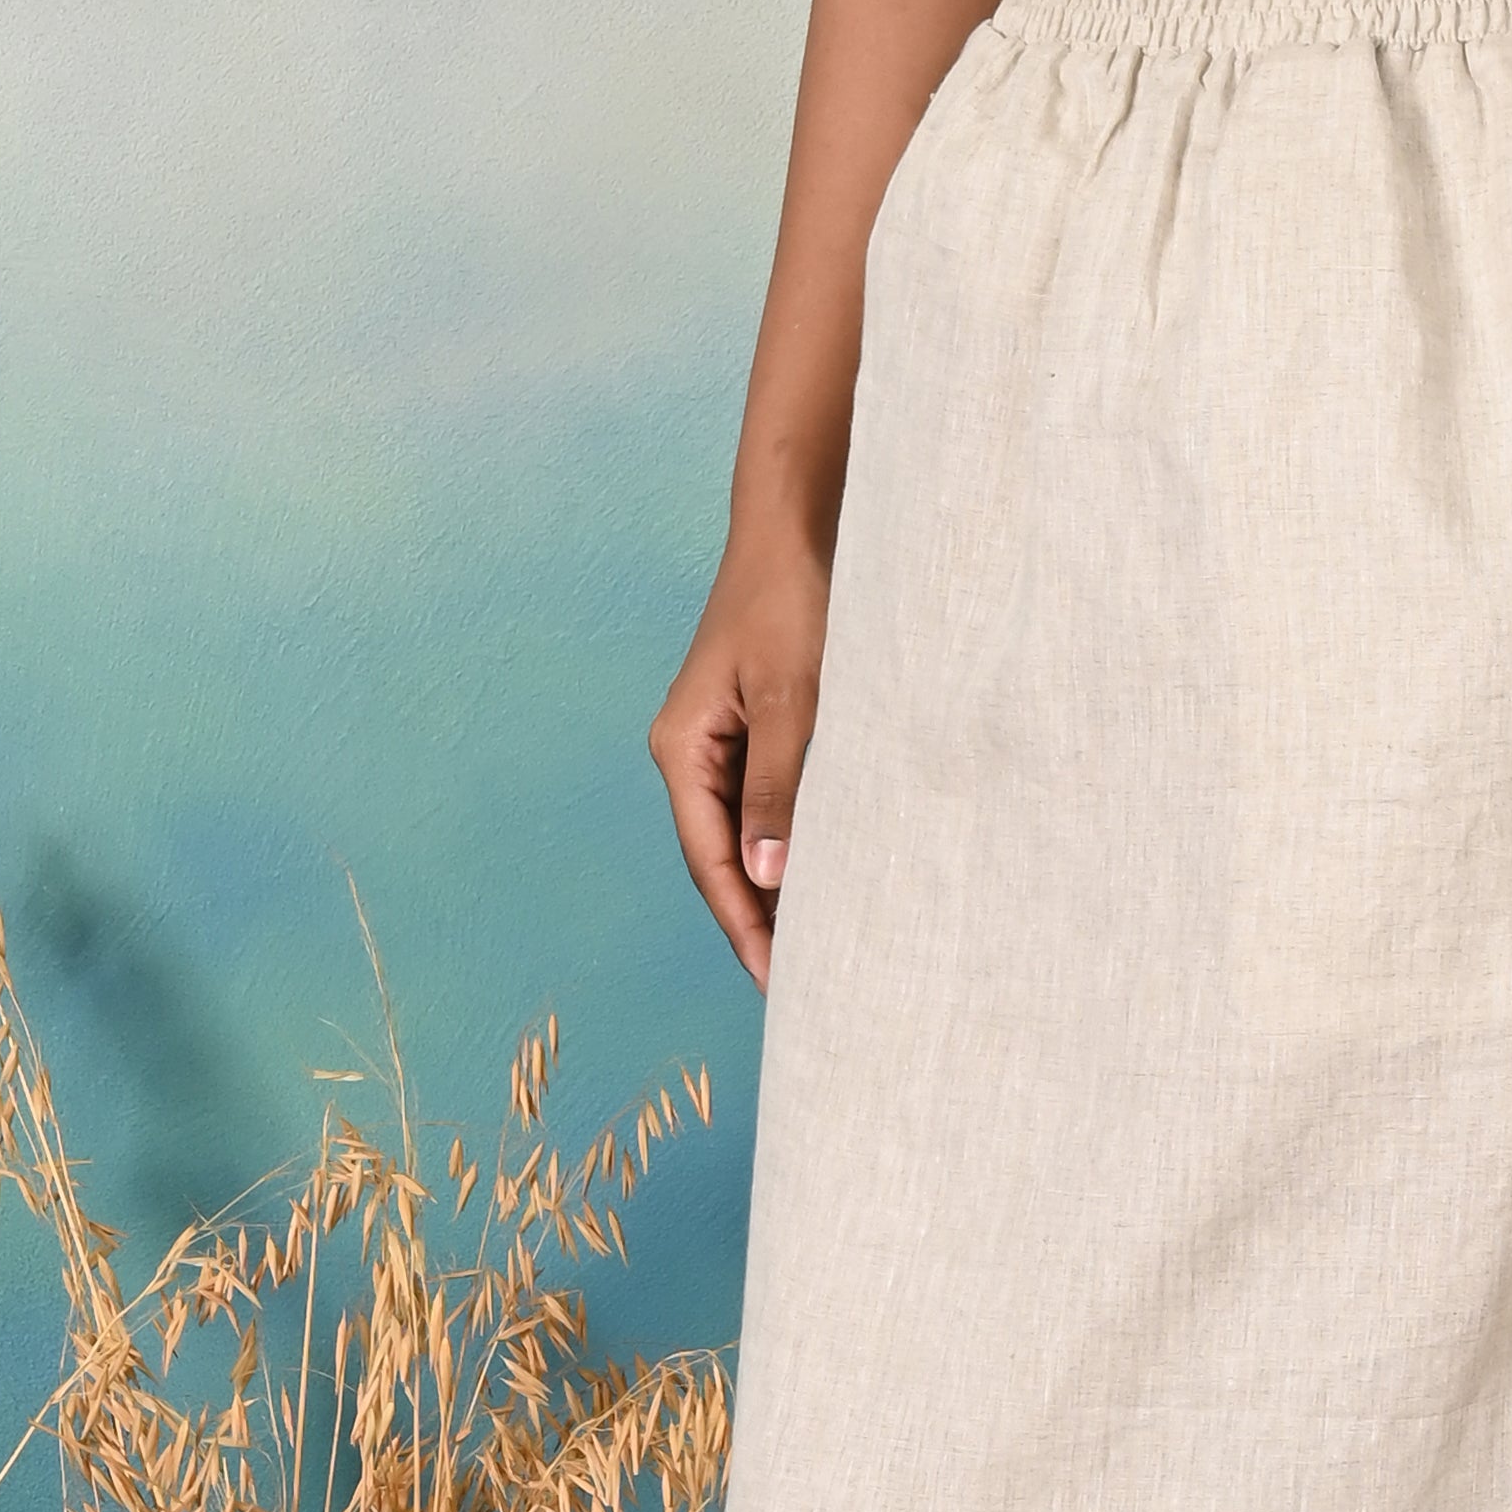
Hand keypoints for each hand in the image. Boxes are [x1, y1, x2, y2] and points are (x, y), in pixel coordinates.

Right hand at [650, 522, 829, 989]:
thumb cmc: (791, 597)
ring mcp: (721, 742)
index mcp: (682, 750)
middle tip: (810, 987)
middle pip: (723, 860)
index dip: (746, 926)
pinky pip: (769, 804)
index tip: (781, 984)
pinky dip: (795, 843)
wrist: (798, 525)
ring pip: (748, 836)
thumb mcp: (791, 696)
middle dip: (761, 922)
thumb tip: (768, 876)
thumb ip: (780, 787)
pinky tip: (829, 874)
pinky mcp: (755, 729)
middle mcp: (692, 753)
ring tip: (824, 947)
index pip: (711, 863)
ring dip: (780, 888)